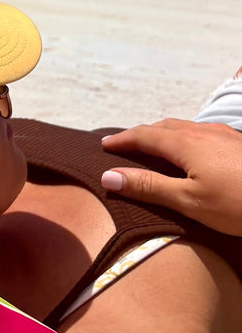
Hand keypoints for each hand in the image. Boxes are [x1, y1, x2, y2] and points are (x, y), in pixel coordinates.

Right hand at [100, 119, 241, 235]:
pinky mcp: (239, 145)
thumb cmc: (238, 205)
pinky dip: (183, 139)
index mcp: (186, 143)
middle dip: (141, 134)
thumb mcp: (188, 201)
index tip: (103, 146)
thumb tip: (109, 176)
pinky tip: (191, 153)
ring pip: (185, 128)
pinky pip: (201, 134)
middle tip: (124, 146)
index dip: (122, 140)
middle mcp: (204, 132)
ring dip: (163, 134)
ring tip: (152, 148)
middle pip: (164, 126)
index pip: (144, 135)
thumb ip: (148, 186)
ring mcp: (225, 136)